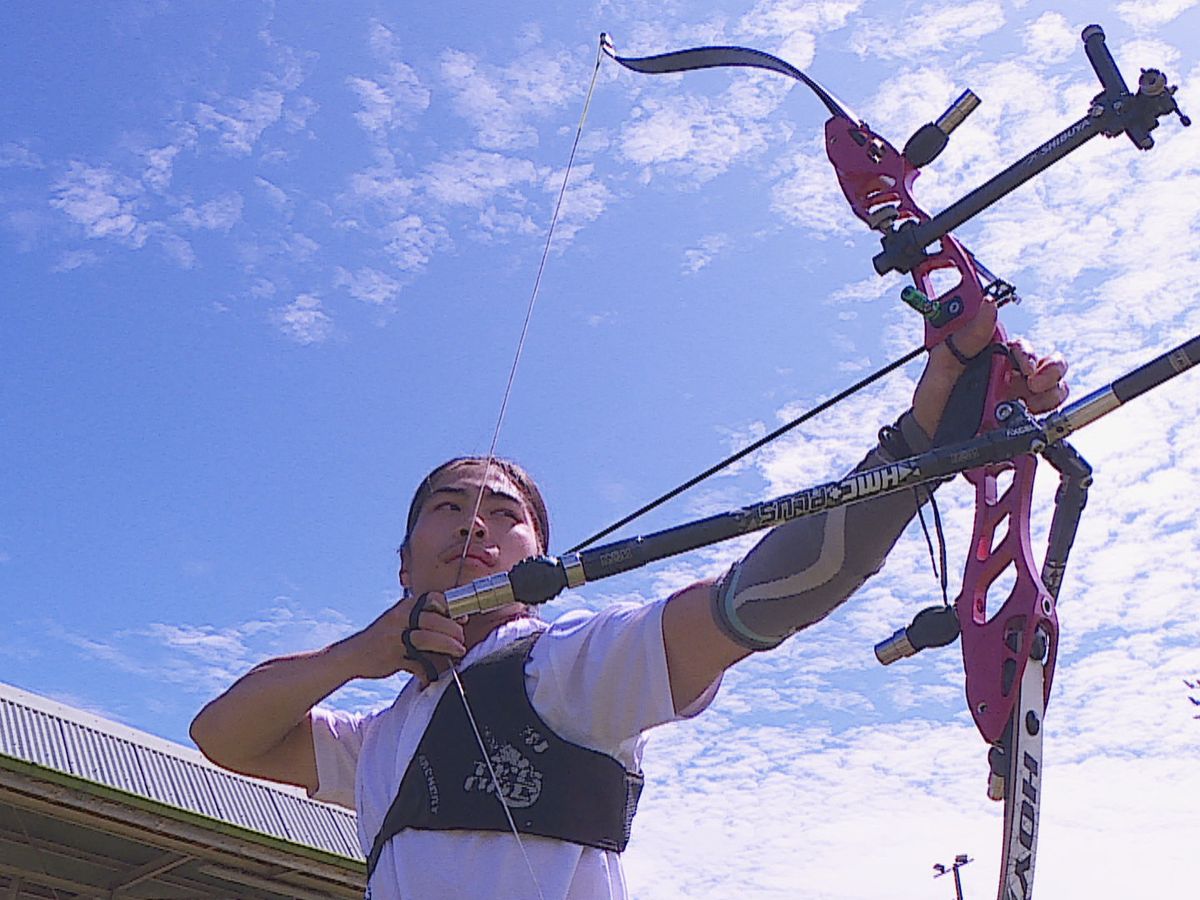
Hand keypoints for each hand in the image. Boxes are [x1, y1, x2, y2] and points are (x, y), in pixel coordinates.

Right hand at [342, 592, 466, 687]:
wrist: (352, 655)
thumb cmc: (383, 638)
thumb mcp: (401, 621)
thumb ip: (424, 620)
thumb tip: (457, 622)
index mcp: (404, 606)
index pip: (433, 598)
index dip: (450, 607)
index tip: (461, 619)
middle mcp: (399, 618)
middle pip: (433, 619)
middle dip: (452, 630)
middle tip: (461, 640)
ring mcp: (394, 637)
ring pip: (426, 638)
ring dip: (445, 646)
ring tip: (457, 652)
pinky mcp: (392, 657)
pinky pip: (416, 663)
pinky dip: (428, 670)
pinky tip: (433, 674)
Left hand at [912, 301, 1068, 434]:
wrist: (926, 436)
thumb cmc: (934, 396)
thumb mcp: (942, 363)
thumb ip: (966, 336)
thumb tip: (988, 305)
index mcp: (992, 355)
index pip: (1021, 345)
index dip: (1026, 350)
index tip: (1018, 356)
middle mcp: (1010, 373)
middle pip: (1048, 364)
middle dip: (1050, 369)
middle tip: (1033, 380)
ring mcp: (1018, 397)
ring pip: (1054, 387)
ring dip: (1050, 391)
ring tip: (1030, 400)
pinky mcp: (1022, 419)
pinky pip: (1048, 411)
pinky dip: (1046, 411)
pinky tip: (1028, 414)